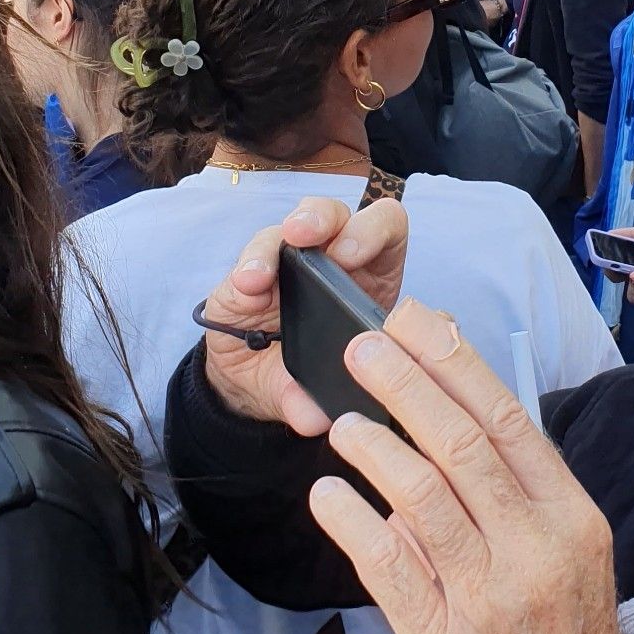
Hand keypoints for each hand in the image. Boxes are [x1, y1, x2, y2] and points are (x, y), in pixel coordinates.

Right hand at [198, 196, 409, 433]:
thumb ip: (314, 402)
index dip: (374, 234)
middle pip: (341, 216)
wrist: (251, 382)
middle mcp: (332, 259)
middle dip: (326, 219)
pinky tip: (247, 286)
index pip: (386, 234)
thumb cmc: (303, 374)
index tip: (351, 257)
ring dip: (282, 235)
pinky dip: (251, 266)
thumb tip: (317, 417)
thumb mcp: (312, 393)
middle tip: (307, 238)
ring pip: (298, 222)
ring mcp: (290, 259)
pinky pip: (254, 255)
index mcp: (368, 280)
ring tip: (266, 268)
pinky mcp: (250, 271)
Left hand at [310, 298, 633, 633]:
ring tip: (340, 420)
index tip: (414, 318)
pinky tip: (326, 493)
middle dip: (403, 383)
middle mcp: (535, 552)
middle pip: (460, 443)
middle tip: (359, 345)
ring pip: (420, 496)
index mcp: (571, 519)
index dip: (454, 360)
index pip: (508, 417)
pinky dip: (350, 519)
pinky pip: (386, 564)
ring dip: (371, 446)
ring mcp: (486, 600)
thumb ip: (515, 491)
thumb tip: (448, 405)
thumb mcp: (568, 558)